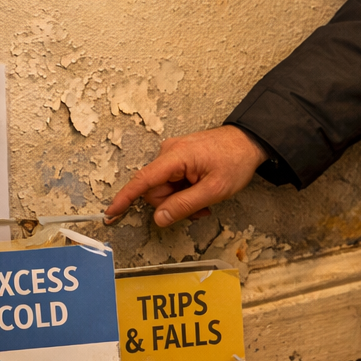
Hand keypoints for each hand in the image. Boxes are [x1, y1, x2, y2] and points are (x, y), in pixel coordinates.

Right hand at [104, 126, 266, 228]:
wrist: (249, 141)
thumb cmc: (235, 161)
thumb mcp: (214, 190)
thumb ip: (184, 205)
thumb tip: (158, 218)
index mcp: (175, 156)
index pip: (143, 180)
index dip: (125, 198)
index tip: (110, 212)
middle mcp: (169, 152)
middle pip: (155, 190)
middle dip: (172, 204)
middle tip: (199, 208)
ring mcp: (173, 154)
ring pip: (164, 188)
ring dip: (180, 199)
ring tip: (204, 200)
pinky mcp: (178, 157)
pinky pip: (172, 181)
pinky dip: (183, 191)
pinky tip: (200, 191)